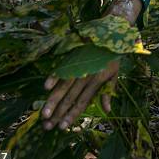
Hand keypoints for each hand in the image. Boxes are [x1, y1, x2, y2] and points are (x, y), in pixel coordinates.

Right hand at [42, 0, 141, 130]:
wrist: (110, 31)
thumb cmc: (112, 55)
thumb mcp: (115, 74)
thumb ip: (108, 92)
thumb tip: (107, 111)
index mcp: (96, 82)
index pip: (82, 102)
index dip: (72, 115)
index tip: (62, 127)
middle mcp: (86, 76)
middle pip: (70, 97)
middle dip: (58, 113)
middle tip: (46, 126)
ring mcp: (78, 66)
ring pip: (63, 86)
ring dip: (53, 101)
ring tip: (44, 113)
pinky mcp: (72, 56)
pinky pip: (61, 68)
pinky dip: (54, 77)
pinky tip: (46, 87)